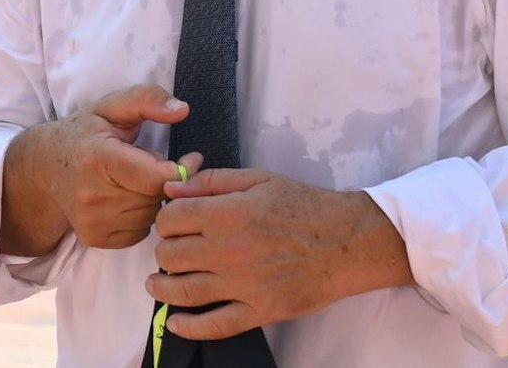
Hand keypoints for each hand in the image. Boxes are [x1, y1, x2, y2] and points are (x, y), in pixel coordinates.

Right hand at [2, 83, 198, 253]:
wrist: (43, 169)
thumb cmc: (84, 134)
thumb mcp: (112, 106)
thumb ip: (148, 99)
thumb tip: (183, 110)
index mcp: (99, 159)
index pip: (157, 178)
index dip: (182, 169)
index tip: (191, 158)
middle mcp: (92, 196)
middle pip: (157, 197)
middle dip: (165, 181)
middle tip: (157, 165)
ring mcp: (91, 221)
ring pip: (151, 216)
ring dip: (154, 199)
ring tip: (139, 180)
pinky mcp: (94, 238)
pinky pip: (140, 232)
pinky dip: (143, 216)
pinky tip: (130, 198)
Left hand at [147, 168, 412, 339]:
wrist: (347, 240)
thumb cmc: (305, 205)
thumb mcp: (261, 180)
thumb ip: (214, 181)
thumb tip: (172, 189)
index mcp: (229, 212)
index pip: (170, 219)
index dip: (167, 220)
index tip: (175, 223)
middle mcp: (229, 249)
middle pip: (169, 255)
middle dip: (166, 250)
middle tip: (175, 250)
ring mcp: (242, 283)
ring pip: (181, 291)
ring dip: (162, 287)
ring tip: (160, 283)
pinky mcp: (257, 310)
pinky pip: (213, 325)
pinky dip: (188, 327)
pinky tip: (176, 322)